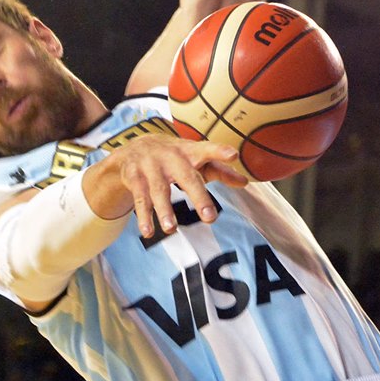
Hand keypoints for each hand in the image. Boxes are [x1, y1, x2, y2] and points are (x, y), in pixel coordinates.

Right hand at [93, 133, 247, 239]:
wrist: (134, 148)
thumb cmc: (174, 157)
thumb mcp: (195, 160)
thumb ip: (220, 170)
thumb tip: (245, 182)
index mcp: (190, 152)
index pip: (207, 149)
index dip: (220, 152)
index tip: (234, 154)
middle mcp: (171, 157)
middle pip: (186, 176)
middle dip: (198, 195)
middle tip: (210, 217)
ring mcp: (151, 166)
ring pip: (159, 189)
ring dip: (164, 209)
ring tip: (171, 229)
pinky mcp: (134, 177)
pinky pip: (139, 198)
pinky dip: (144, 216)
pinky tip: (148, 232)